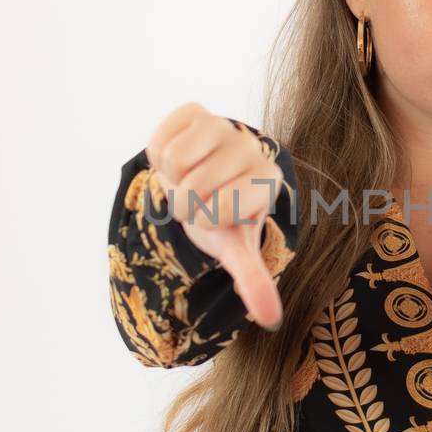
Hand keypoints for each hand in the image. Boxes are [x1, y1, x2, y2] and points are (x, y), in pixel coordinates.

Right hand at [145, 102, 287, 329]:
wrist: (206, 179)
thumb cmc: (222, 216)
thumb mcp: (236, 248)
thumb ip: (253, 280)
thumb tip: (271, 321)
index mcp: (268, 180)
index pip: (214, 213)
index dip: (204, 220)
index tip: (216, 215)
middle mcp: (252, 147)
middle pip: (190, 190)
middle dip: (185, 203)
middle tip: (199, 197)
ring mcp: (224, 125)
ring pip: (173, 161)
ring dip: (171, 178)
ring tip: (189, 178)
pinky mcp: (195, 110)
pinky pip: (159, 140)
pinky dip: (159, 156)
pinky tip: (179, 159)